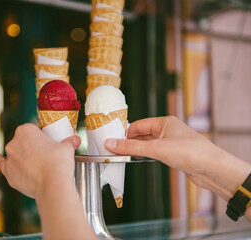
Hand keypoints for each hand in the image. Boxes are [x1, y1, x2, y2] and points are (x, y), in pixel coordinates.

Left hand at [0, 123, 80, 198]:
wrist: (52, 184)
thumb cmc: (58, 162)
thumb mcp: (66, 148)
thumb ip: (69, 142)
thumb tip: (75, 140)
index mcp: (26, 130)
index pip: (33, 130)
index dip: (41, 137)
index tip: (48, 144)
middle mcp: (14, 141)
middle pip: (24, 142)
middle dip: (32, 147)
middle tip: (45, 156)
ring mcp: (10, 157)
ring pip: (16, 153)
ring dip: (23, 156)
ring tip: (36, 165)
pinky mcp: (8, 172)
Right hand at [104, 116, 250, 197]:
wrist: (212, 169)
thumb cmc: (191, 152)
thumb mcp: (156, 149)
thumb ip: (131, 147)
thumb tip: (111, 144)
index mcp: (165, 122)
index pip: (139, 125)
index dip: (125, 132)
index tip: (112, 140)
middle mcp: (168, 131)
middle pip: (142, 134)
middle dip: (129, 142)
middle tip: (114, 149)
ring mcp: (171, 143)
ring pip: (148, 144)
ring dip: (136, 149)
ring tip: (122, 155)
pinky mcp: (174, 155)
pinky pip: (155, 152)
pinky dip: (145, 156)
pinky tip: (138, 160)